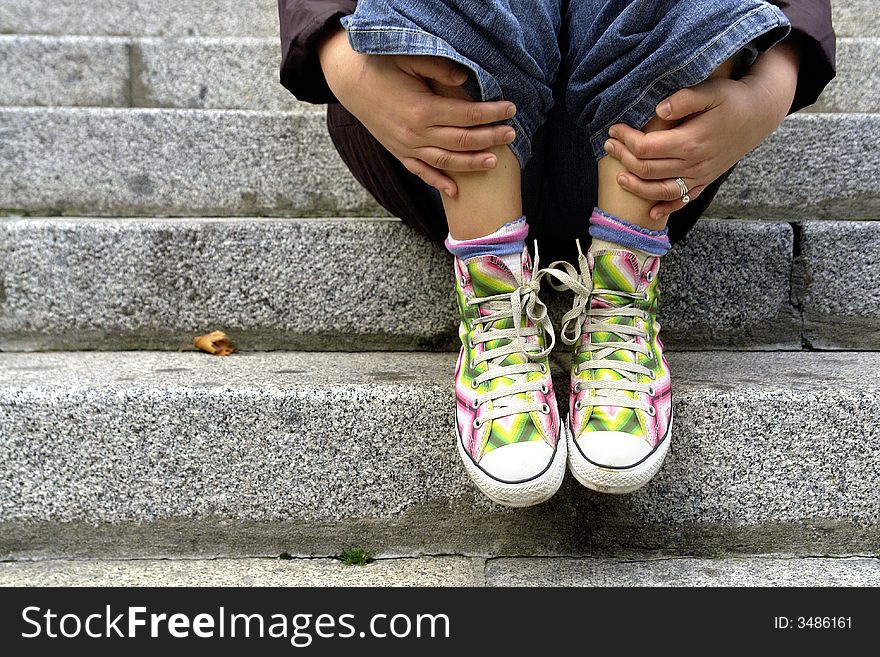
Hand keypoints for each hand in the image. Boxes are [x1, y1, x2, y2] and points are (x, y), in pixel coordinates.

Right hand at [318, 28, 516, 195]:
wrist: (350, 82)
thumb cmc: (382, 66)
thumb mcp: (410, 59)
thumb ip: (439, 69)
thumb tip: (466, 80)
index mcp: (423, 108)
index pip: (467, 115)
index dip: (492, 112)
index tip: (510, 108)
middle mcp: (416, 133)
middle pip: (462, 140)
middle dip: (490, 138)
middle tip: (511, 134)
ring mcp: (407, 146)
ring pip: (446, 161)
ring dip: (472, 163)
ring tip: (494, 161)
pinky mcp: (399, 152)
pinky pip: (421, 173)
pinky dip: (438, 183)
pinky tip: (455, 191)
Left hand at [604, 42, 799, 219]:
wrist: (760, 113)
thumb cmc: (733, 98)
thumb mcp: (712, 91)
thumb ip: (684, 99)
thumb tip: (658, 109)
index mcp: (690, 141)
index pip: (646, 146)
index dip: (626, 139)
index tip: (613, 129)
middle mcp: (693, 163)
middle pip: (648, 169)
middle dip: (623, 158)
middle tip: (608, 146)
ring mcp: (699, 175)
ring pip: (660, 190)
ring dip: (636, 187)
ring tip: (619, 178)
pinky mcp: (705, 181)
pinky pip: (683, 200)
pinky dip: (666, 208)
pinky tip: (651, 212)